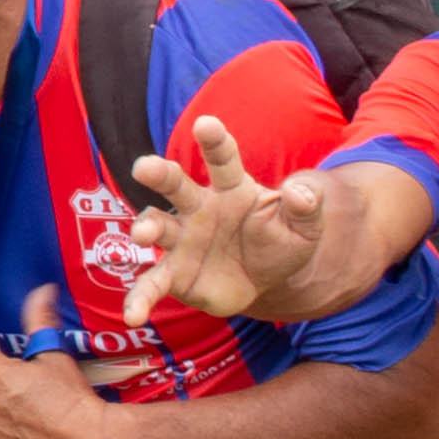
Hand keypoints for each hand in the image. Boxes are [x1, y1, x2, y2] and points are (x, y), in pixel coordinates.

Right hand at [124, 114, 332, 322]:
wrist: (265, 280)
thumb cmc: (280, 241)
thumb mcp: (305, 227)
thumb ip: (306, 208)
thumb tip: (300, 192)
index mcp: (232, 188)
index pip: (222, 160)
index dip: (214, 141)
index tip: (205, 124)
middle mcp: (198, 208)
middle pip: (176, 185)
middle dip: (159, 173)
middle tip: (144, 167)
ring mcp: (181, 239)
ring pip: (157, 226)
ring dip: (146, 226)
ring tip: (142, 234)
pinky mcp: (173, 273)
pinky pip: (152, 283)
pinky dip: (139, 297)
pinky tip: (133, 314)